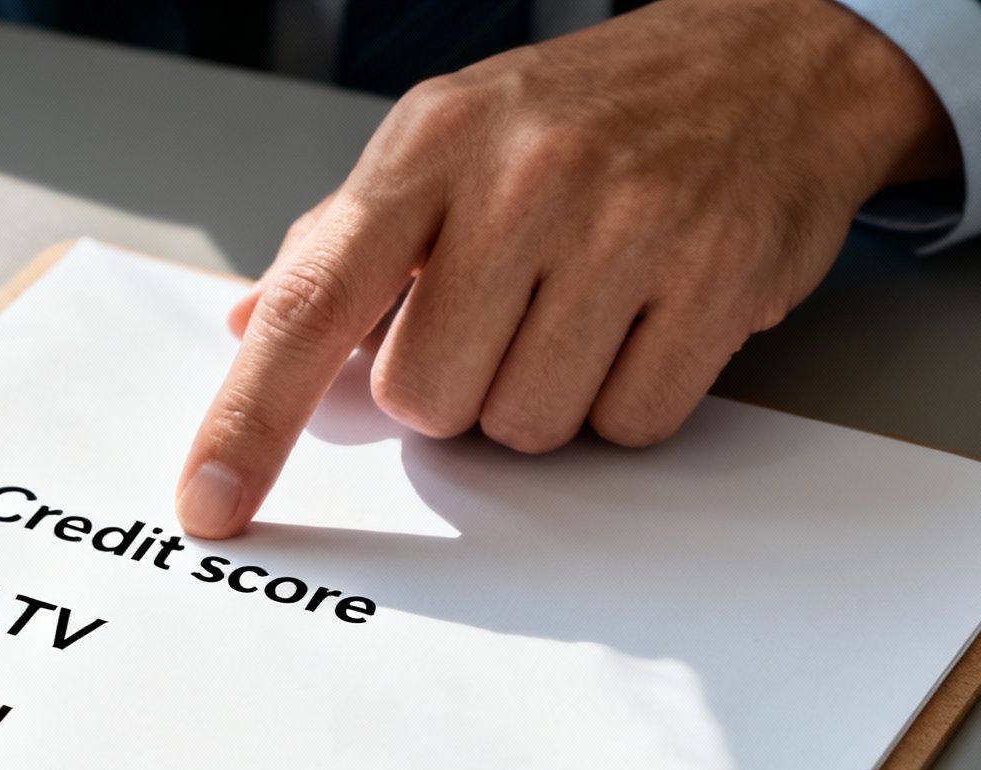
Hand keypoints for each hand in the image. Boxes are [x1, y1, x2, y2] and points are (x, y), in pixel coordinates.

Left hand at [175, 0, 955, 537]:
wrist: (772, 58)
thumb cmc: (587, 113)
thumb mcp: (447, 139)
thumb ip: (346, 242)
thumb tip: (251, 324)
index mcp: (431, 144)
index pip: (313, 302)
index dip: (251, 417)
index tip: (208, 500)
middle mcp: (523, 177)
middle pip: (423, 398)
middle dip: (453, 386)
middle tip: (507, 311)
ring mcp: (627, 226)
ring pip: (523, 426)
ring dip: (541, 396)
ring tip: (583, 304)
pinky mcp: (717, 280)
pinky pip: (627, 425)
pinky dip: (627, 398)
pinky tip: (645, 318)